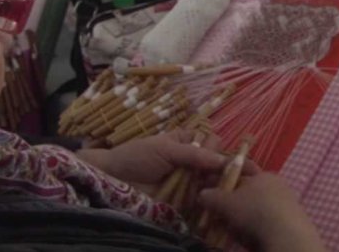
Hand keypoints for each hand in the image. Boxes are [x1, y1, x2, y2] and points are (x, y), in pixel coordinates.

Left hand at [76, 130, 226, 194]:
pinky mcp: (183, 198)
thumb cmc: (137, 156)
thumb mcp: (166, 149)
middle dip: (220, 168)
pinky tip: (208, 198)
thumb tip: (223, 159)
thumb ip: (194, 154)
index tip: (220, 159)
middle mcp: (190, 159)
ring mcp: (188, 179)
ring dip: (215, 183)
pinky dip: (206, 197)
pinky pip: (201, 197)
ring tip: (212, 188)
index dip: (218, 149)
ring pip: (211, 180)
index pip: (212, 141)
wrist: (115, 180)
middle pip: (215, 162)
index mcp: (186, 141)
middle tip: (217, 176)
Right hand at [198, 172, 325, 251]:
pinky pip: (266, 222)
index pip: (241, 168)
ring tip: (226, 224)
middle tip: (215, 206)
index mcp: (263, 174)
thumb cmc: (255, 212)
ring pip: (257, 207)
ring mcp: (286, 205)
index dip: (224, 174)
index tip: (210, 182)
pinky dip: (253, 227)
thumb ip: (212, 197)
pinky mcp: (290, 224)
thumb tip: (202, 194)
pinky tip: (244, 235)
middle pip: (249, 188)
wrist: (287, 238)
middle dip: (232, 197)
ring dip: (242, 214)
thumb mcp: (226, 203)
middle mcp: (277, 186)